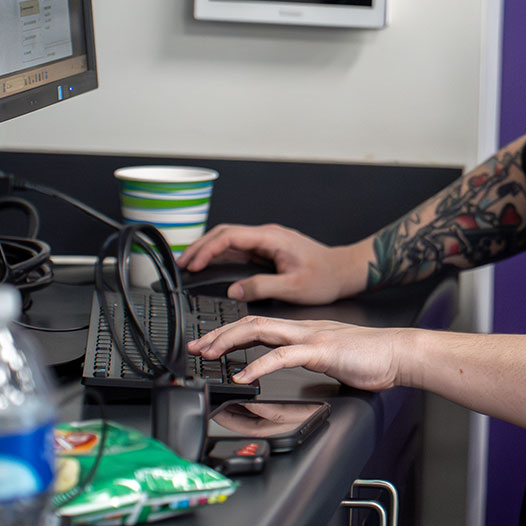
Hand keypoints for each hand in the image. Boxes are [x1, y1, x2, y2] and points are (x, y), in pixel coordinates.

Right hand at [176, 224, 364, 304]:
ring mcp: (266, 242)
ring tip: (189, 264)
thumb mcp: (294, 287)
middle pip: (224, 234)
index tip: (192, 264)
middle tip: (181, 264)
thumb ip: (262, 286)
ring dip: (208, 250)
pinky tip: (209, 265)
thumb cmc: (326, 277)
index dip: (207, 249)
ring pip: (229, 240)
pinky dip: (220, 255)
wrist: (344, 271)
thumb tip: (234, 290)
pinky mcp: (267, 250)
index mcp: (271, 238)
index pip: (230, 237)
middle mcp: (267, 236)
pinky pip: (238, 249)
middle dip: (200, 247)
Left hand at [188, 316, 409, 389]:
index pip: (258, 325)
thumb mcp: (329, 356)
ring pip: (261, 331)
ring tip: (208, 355)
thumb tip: (285, 369)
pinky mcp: (321, 351)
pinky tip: (243, 377)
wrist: (398, 352)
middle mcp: (303, 328)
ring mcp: (311, 337)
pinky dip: (258, 366)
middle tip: (195, 347)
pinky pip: (283, 356)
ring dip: (230, 342)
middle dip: (218, 334)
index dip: (229, 333)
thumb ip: (306, 358)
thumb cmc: (371, 357)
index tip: (208, 345)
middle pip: (251, 323)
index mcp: (303, 330)